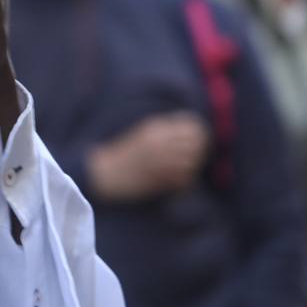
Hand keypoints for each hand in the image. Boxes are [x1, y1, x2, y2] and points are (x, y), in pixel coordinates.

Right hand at [88, 112, 207, 201]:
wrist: (107, 175)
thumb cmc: (125, 154)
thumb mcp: (144, 133)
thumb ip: (167, 130)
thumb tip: (194, 128)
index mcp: (156, 129)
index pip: (193, 126)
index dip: (199, 132)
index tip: (196, 139)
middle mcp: (161, 144)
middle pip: (197, 143)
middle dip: (199, 148)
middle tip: (194, 154)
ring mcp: (161, 162)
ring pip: (194, 162)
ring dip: (193, 165)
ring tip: (186, 167)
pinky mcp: (160, 180)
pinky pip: (185, 179)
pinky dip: (186, 180)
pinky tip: (179, 180)